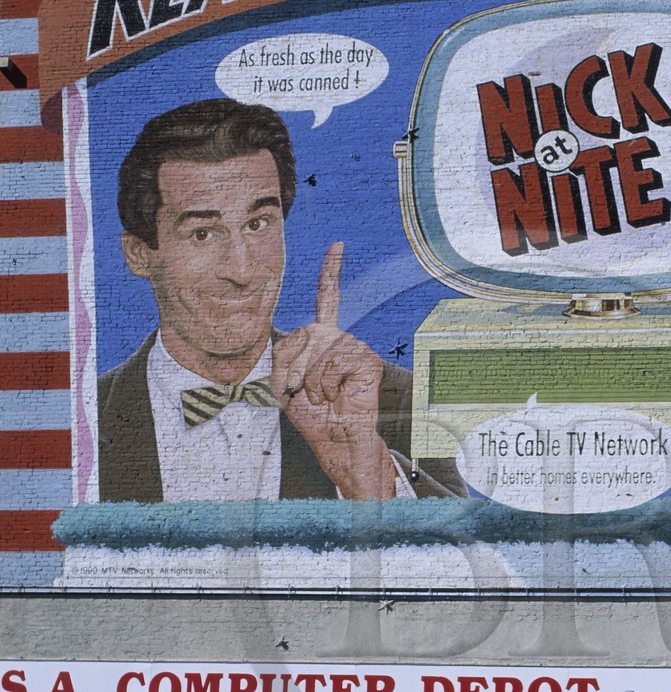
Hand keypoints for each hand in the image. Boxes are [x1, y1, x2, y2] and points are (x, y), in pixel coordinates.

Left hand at [271, 243, 395, 499]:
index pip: (326, 299)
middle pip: (304, 332)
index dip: (331, 272)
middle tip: (303, 393)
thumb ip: (283, 353)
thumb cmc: (313, 418)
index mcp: (323, 341)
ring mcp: (356, 348)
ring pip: (317, 346)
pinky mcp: (366, 361)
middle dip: (293, 367)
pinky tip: (337, 395)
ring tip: (322, 398)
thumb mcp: (283, 383)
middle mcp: (341, 340)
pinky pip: (334, 359)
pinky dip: (326, 382)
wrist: (336, 444)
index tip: (338, 246)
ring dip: (309, 378)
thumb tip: (305, 332)